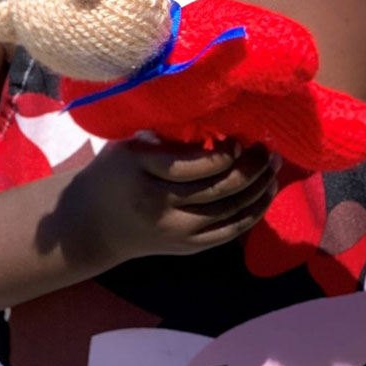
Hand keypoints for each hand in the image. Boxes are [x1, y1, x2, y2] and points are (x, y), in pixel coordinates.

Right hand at [60, 138, 278, 264]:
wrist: (92, 224)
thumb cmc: (114, 172)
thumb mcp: (130, 144)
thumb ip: (166, 135)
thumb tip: (215, 117)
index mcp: (141, 170)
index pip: (191, 166)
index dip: (222, 154)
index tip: (237, 137)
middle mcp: (160, 206)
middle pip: (216, 190)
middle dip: (250, 169)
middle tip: (266, 148)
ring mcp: (176, 232)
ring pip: (229, 213)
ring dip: (258, 189)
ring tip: (272, 165)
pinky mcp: (188, 248)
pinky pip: (230, 232)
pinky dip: (253, 213)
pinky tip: (266, 192)